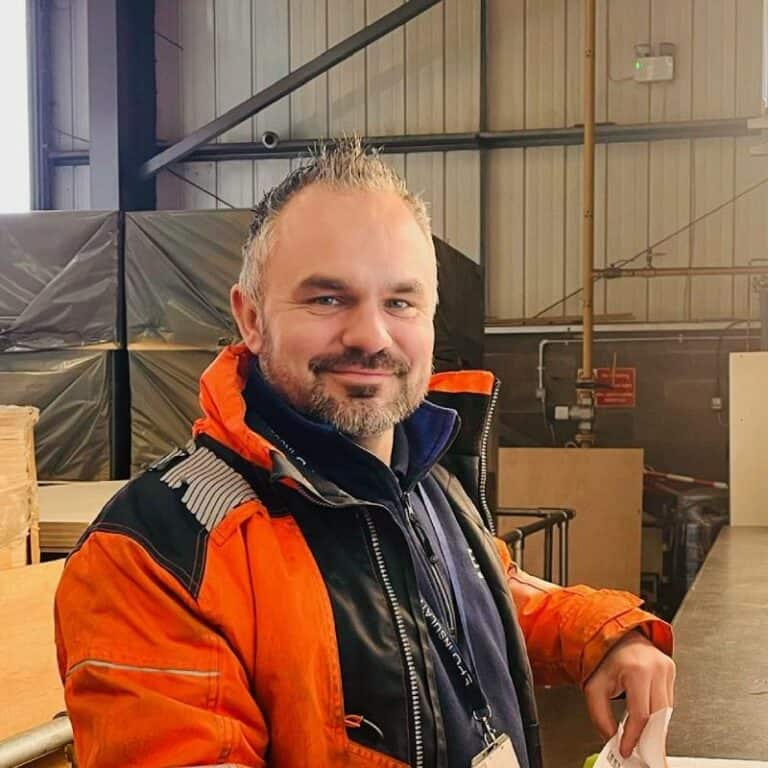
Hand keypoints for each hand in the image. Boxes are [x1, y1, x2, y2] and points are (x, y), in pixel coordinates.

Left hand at [584, 630, 675, 757]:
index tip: (626, 749)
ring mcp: (666, 667)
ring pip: (666, 710)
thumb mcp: (593, 686)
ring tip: (639, 733)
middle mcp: (655, 667)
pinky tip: (646, 714)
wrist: (616, 634)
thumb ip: (599, 715)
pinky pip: (668, 700)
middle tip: (637, 748)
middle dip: (647, 736)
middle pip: (658, 715)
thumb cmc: (604, 656)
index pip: (640, 714)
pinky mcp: (671, 669)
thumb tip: (611, 738)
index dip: (633, 737)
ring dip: (653, 725)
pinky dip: (657, 712)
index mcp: (636, 669)